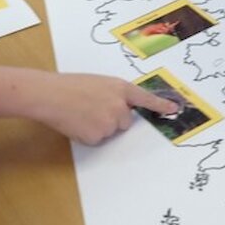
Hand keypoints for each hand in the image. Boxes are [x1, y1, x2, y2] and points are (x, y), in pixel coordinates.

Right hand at [0, 66, 179, 144]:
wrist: (49, 94)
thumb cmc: (69, 86)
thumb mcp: (97, 83)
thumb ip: (114, 94)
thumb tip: (121, 108)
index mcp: (120, 88)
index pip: (145, 99)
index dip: (160, 106)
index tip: (175, 110)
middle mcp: (119, 105)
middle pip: (125, 122)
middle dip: (112, 119)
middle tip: (91, 109)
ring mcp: (110, 122)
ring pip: (110, 132)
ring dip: (97, 127)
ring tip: (80, 113)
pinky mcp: (98, 136)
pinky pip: (97, 140)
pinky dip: (87, 135)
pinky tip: (76, 123)